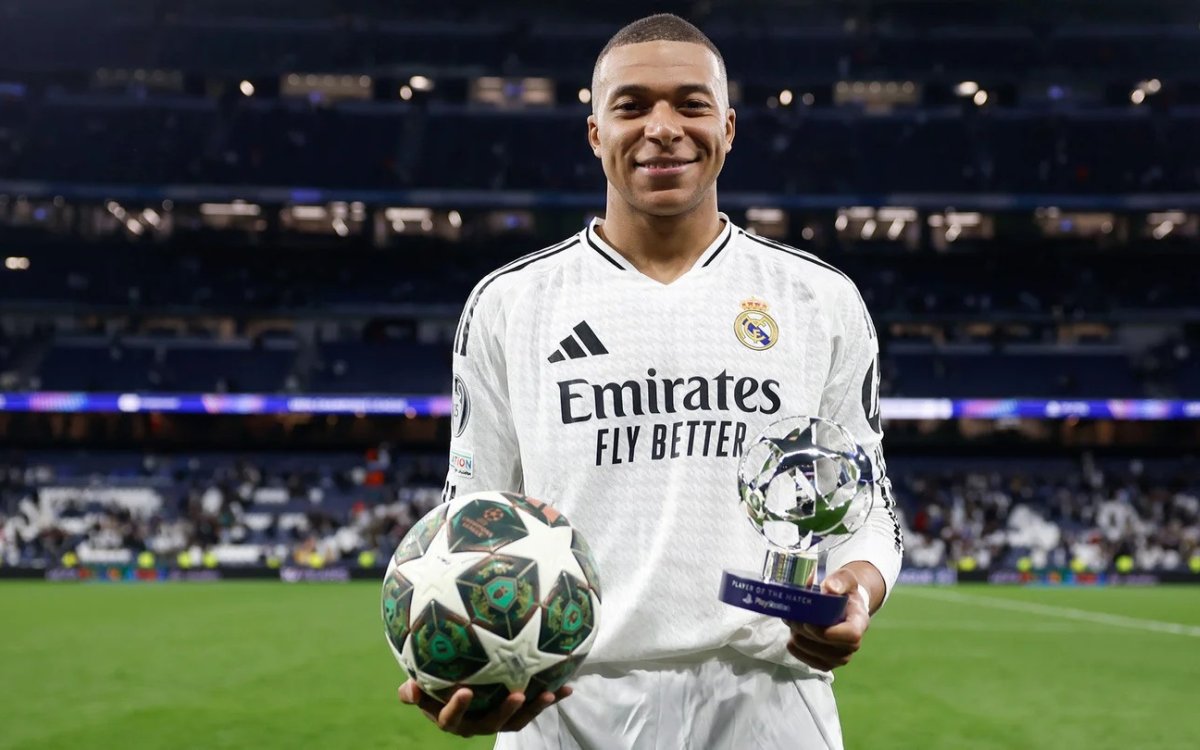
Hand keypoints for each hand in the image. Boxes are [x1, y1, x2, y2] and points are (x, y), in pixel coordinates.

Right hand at [397, 679, 571, 737]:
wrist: (455, 689)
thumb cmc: (433, 687)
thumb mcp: (419, 689)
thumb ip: (412, 691)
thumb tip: (410, 690)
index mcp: (451, 719)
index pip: (452, 718)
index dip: (457, 707)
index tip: (464, 691)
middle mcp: (475, 724)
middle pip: (491, 723)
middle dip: (505, 711)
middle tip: (517, 695)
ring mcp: (496, 720)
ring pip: (516, 720)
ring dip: (533, 708)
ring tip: (548, 694)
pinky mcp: (514, 714)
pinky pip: (532, 708)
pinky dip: (549, 698)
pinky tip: (567, 687)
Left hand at [786, 569, 869, 671]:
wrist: (842, 603)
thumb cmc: (843, 591)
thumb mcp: (845, 578)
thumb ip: (840, 580)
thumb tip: (829, 588)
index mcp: (860, 621)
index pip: (852, 634)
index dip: (831, 633)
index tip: (810, 623)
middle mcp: (854, 643)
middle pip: (835, 650)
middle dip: (809, 636)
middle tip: (793, 621)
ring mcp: (842, 655)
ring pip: (823, 659)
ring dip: (803, 644)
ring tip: (792, 627)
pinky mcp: (830, 661)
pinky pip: (816, 665)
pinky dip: (800, 653)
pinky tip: (791, 640)